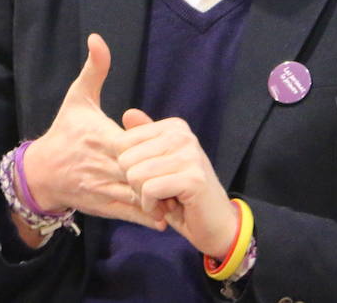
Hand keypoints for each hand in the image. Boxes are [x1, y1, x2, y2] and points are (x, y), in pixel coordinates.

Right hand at [18, 35, 164, 240]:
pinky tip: (167, 214)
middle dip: (163, 174)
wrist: (41, 173)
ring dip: (162, 197)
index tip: (173, 144)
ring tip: (184, 193)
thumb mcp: (78, 98)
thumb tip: (97, 38)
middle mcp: (103, 166)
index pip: (134, 145)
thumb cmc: (65, 132)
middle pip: (140, 173)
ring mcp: (103, 189)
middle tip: (188, 170)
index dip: (154, 147)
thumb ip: (94, 69)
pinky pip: (130, 214)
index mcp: (101, 138)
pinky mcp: (102, 208)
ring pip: (138, 197)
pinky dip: (149, 216)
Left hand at [117, 108, 237, 259]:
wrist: (215, 224)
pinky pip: (149, 190)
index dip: (128, 169)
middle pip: (126, 160)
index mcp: (174, 127)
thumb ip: (144, 139)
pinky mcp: (193, 178)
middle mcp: (183, 135)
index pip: (121, 142)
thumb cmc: (181, 195)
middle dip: (135, 184)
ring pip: (136, 175)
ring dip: (144, 198)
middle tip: (158, 193)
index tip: (151, 178)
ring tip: (164, 201)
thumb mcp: (159, 164)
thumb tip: (128, 113)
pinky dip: (151, 207)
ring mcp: (190, 155)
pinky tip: (166, 210)